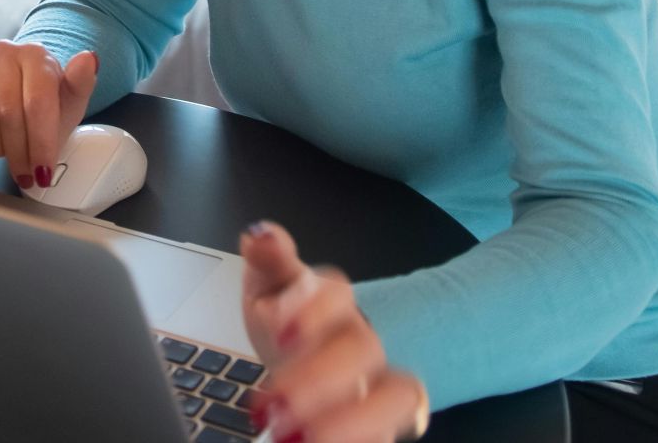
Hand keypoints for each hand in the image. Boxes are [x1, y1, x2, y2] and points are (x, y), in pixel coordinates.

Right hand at [0, 41, 98, 191]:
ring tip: (7, 152)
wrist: (19, 90)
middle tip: (26, 172)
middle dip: (18, 152)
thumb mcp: (71, 98)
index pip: (36, 102)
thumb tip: (88, 60)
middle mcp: (1, 54)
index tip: (44, 171)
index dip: (40, 142)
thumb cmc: (47, 100)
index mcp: (34, 55)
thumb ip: (81, 83)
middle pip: (7, 114)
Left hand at [240, 221, 430, 442]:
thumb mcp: (269, 289)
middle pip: (363, 349)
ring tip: (297, 438)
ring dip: (352, 421)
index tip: (280, 331)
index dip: (312, 309)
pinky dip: (361, 441)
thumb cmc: (289, 324)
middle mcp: (364, 341)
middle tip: (276, 403)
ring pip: (397, 398)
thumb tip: (260, 235)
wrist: (313, 360)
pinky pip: (388, 434)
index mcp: (332, 302)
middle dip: (321, 376)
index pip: (337, 294)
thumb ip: (268, 263)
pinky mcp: (385, 423)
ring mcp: (381, 384)